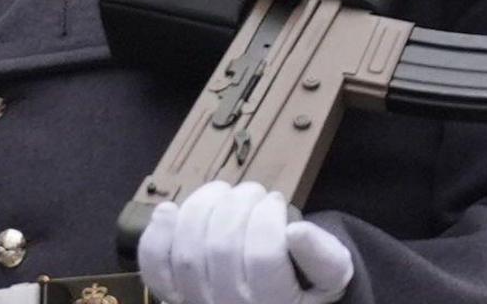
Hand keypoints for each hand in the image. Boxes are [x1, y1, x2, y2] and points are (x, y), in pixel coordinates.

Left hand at [138, 179, 356, 303]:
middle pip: (222, 249)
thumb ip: (324, 257)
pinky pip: (155, 267)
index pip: (263, 256)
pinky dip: (157, 235)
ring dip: (203, 207)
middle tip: (254, 192)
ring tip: (224, 194)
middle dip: (239, 205)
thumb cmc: (306, 287)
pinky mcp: (173, 294)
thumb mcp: (332, 276)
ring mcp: (196, 303)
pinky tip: (169, 211)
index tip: (277, 202)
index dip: (268, 217)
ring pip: (188, 251)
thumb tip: (296, 230)